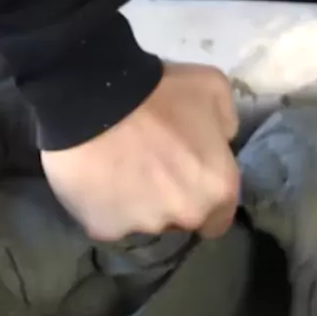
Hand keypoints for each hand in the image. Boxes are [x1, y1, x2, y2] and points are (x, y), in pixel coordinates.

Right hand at [41, 62, 238, 241]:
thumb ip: (224, 123)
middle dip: (172, 200)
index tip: (190, 181)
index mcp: (216, 189)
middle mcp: (185, 215)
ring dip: (138, 202)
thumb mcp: (212, 87)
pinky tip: (96, 179)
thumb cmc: (159, 94)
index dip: (206, 200)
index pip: (219, 218)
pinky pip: (108, 221)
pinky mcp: (105, 228)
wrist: (91, 102)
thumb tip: (220, 141)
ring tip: (119, 169)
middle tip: (152, 168)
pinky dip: (104, 205)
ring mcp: (143, 226)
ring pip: (144, 221)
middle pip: (181, 219)